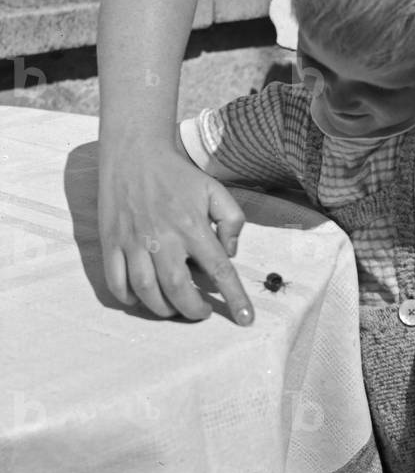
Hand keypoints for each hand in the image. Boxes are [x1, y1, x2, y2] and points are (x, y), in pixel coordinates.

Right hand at [99, 142, 253, 323]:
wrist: (135, 153)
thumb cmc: (179, 175)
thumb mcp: (216, 191)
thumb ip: (232, 221)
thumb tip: (230, 253)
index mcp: (193, 226)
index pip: (219, 270)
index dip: (234, 298)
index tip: (245, 319)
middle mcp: (163, 237)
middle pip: (178, 289)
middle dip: (192, 310)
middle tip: (201, 312)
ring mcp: (134, 241)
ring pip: (146, 290)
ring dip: (162, 309)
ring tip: (173, 309)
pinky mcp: (111, 242)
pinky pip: (116, 281)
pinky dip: (128, 298)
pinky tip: (141, 299)